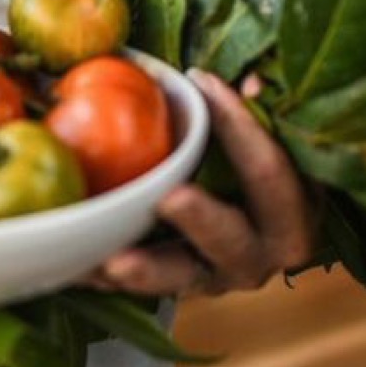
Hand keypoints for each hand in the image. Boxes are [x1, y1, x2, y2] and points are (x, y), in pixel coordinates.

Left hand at [93, 69, 319, 298]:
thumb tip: (251, 82)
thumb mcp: (275, 143)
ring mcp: (213, 277)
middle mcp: (257, 256)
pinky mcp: (175, 287)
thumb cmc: (261, 172)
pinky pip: (138, 287)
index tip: (202, 79)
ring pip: (179, 277)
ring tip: (110, 261)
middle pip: (231, 240)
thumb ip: (262, 114)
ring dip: (144, 269)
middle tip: (170, 198)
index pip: (268, 171)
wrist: (259, 233)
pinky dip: (105, 279)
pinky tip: (75, 266)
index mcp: (291, 216)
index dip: (239, 124)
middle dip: (201, 219)